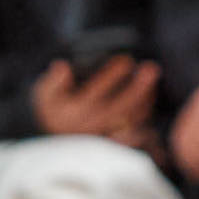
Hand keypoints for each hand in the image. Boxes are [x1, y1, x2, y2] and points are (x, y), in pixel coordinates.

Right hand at [31, 55, 158, 143]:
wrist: (56, 134)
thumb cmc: (53, 107)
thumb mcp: (45, 94)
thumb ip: (53, 80)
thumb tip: (62, 67)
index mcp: (75, 112)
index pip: (96, 92)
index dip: (112, 75)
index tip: (126, 60)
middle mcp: (92, 125)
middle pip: (120, 106)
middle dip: (138, 87)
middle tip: (151, 68)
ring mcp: (106, 134)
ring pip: (131, 116)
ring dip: (146, 96)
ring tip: (152, 75)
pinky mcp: (117, 139)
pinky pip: (136, 126)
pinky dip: (146, 109)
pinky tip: (151, 92)